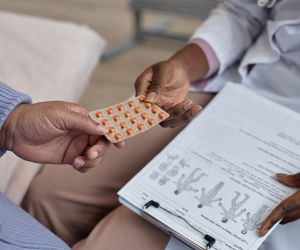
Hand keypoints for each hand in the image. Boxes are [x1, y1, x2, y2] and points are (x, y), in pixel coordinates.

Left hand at [0, 101, 124, 172]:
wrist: (15, 133)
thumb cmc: (36, 117)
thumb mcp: (60, 115)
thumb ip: (83, 122)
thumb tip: (104, 128)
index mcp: (83, 118)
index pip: (104, 125)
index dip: (114, 133)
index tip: (121, 143)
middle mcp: (82, 131)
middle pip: (102, 143)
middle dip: (100, 151)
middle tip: (90, 155)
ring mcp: (77, 145)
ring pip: (95, 156)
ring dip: (92, 161)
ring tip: (79, 161)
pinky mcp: (69, 157)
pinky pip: (84, 164)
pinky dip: (84, 167)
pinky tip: (75, 164)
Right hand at [135, 44, 207, 127]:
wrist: (180, 71)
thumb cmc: (169, 67)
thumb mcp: (164, 71)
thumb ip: (157, 84)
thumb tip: (149, 100)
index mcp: (142, 89)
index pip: (141, 103)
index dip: (152, 108)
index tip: (169, 102)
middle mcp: (148, 102)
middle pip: (155, 115)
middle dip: (172, 112)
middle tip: (187, 103)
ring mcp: (159, 108)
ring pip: (166, 121)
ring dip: (181, 116)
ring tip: (193, 105)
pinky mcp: (169, 112)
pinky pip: (176, 120)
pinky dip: (187, 117)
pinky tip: (196, 108)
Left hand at [259, 173, 299, 235]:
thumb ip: (294, 178)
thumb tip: (279, 177)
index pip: (283, 210)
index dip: (271, 220)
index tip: (262, 229)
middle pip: (289, 216)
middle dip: (277, 217)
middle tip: (265, 216)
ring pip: (296, 215)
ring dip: (288, 212)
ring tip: (276, 207)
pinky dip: (295, 209)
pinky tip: (292, 200)